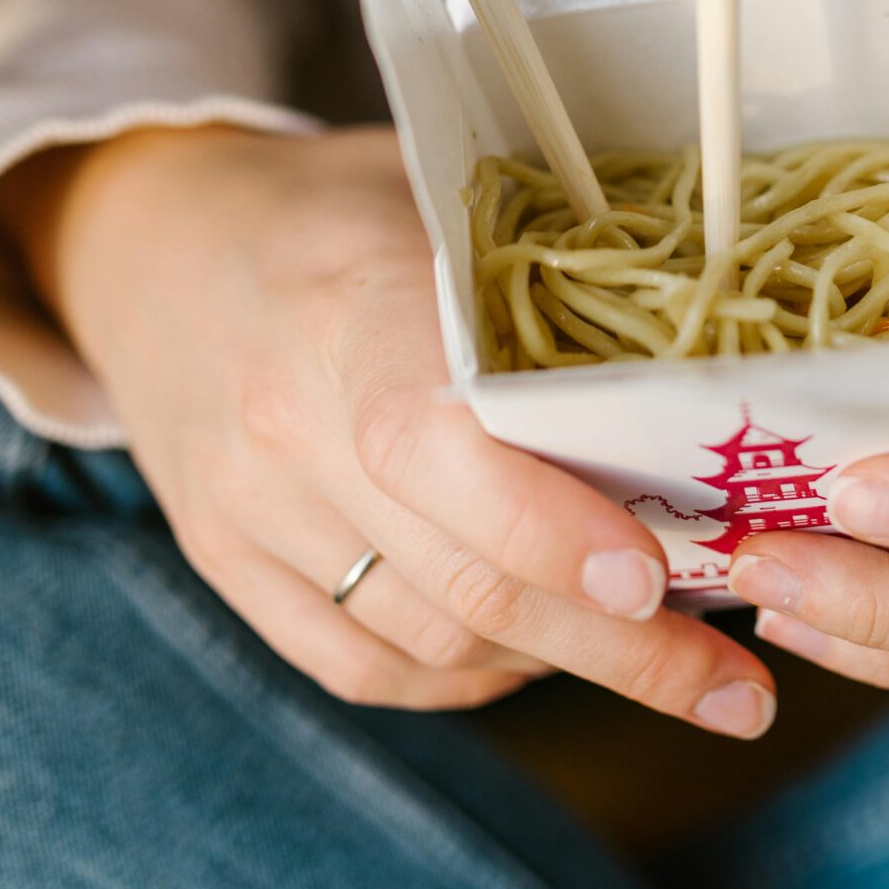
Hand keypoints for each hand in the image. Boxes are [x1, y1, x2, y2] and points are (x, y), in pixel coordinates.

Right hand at [0, 126, 774, 735]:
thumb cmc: (333, 211)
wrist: (151, 250)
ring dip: (560, 663)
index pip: (446, 448)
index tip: (667, 581)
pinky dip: (468, 676)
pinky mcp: (227, 565)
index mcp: (349, 312)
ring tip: (666, 659)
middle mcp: (287, 427)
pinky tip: (541, 657)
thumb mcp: (430, 196)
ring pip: (428, 638)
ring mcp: (248, 510)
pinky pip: (363, 665)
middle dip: (622, 650)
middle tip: (737, 692)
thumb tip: (708, 354)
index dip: (558, 528)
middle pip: (466, 578)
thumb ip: (541, 276)